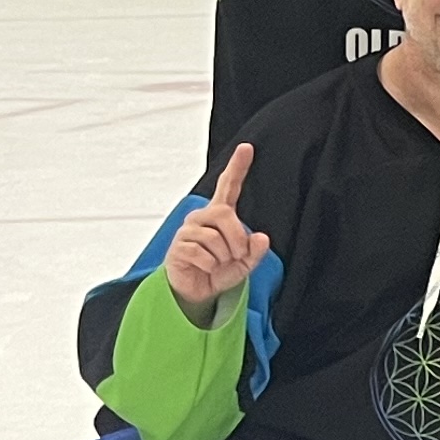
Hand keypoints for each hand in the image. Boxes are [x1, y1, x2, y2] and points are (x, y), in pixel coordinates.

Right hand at [160, 143, 270, 320]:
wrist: (198, 291)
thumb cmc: (221, 271)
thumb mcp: (245, 263)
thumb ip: (256, 251)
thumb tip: (261, 238)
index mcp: (220, 215)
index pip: (229, 186)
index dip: (238, 167)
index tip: (247, 147)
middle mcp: (201, 217)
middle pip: (225, 214)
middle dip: (237, 239)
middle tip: (237, 255)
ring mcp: (187, 230)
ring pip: (215, 238)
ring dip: (224, 257)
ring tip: (218, 263)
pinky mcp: (178, 247)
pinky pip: (203, 254)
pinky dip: (211, 266)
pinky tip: (205, 268)